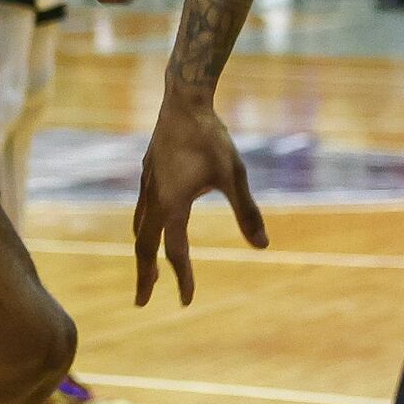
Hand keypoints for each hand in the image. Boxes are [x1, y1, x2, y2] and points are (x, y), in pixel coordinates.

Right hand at [133, 98, 266, 305]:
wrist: (184, 101)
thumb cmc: (212, 138)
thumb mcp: (235, 176)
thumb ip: (246, 212)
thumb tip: (264, 246)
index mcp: (172, 203)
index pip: (175, 252)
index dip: (183, 278)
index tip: (187, 301)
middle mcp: (154, 198)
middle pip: (144, 247)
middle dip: (144, 276)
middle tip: (142, 302)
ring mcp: (147, 186)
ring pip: (139, 229)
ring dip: (143, 254)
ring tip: (148, 272)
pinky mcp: (147, 174)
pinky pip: (141, 212)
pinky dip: (144, 230)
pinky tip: (151, 229)